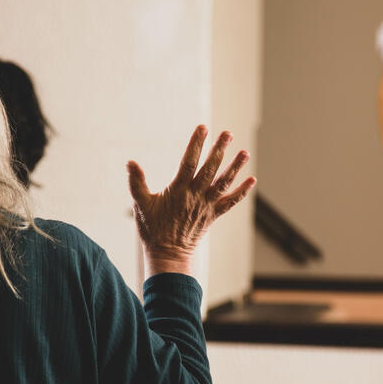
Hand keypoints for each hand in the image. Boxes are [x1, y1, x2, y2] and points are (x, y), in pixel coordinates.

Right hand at [127, 125, 255, 275]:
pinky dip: (242, 191)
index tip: (202, 128)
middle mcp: (195, 196)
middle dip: (219, 150)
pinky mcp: (213, 215)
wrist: (168, 255)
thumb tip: (130, 162)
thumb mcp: (141, 205)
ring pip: (223, 183)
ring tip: (244, 152)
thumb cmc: (152, 229)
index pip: (188, 162)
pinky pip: (230, 202)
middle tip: (228, 133)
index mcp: (178, 190)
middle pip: (210, 169)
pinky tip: (252, 179)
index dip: (196, 144)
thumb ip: (136, 183)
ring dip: (235, 167)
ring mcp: (206, 206)